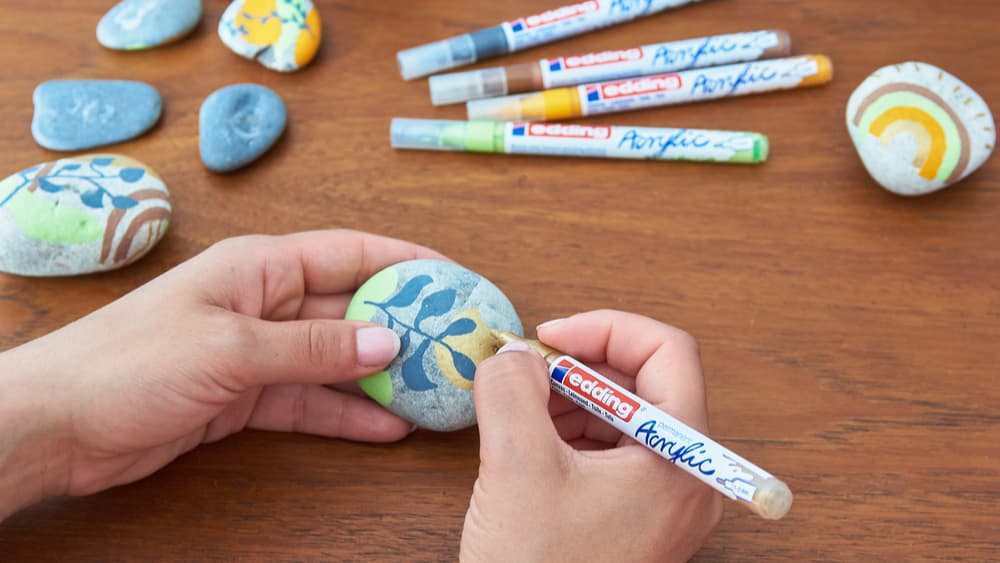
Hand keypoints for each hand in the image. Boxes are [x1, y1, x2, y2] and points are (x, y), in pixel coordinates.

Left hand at [0, 230, 444, 518]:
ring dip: (380, 377)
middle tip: (455, 345)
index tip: (456, 278)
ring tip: (434, 390)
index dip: (407, 262)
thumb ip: (313, 349)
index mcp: (260, 267)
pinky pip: (309, 401)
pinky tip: (387, 426)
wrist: (59, 425)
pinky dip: (345, 414)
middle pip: (349, 310)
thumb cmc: (130, 362)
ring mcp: (257, 352)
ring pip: (335, 361)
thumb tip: (388, 342)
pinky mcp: (246, 397)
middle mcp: (264, 303)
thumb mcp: (232, 348)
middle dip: (403, 327)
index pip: (351, 254)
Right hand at [461, 310, 722, 562]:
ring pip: (624, 416)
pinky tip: (528, 443)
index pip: (667, 352)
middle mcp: (685, 477)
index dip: (606, 327)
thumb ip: (512, 390)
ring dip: (569, 399)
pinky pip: (611, 452)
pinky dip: (569, 433)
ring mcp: (663, 501)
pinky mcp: (636, 517)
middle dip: (579, 367)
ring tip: (518, 412)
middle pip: (645, 383)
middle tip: (525, 372)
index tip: (549, 335)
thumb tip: (512, 352)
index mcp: (680, 461)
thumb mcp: (516, 468)